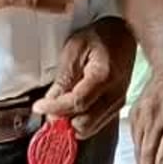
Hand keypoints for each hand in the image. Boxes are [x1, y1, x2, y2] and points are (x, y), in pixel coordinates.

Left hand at [34, 19, 137, 138]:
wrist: (123, 35)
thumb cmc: (100, 37)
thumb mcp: (75, 48)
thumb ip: (64, 77)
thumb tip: (51, 102)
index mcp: (104, 77)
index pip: (77, 104)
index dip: (54, 108)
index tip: (38, 106)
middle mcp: (115, 95)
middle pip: (84, 123)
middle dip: (62, 119)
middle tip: (48, 107)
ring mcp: (118, 103)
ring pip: (89, 128)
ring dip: (70, 122)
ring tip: (59, 107)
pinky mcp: (117, 107)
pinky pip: (95, 124)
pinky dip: (80, 120)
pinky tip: (72, 108)